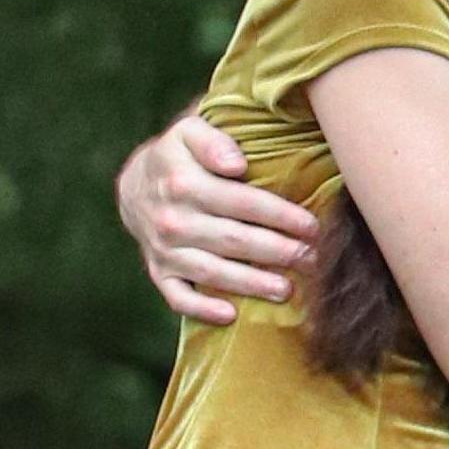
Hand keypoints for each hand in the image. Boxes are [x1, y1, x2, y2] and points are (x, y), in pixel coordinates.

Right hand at [118, 111, 326, 329]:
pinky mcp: (159, 272)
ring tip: (287, 289)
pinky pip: (178, 296)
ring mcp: (164, 249)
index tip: (312, 226)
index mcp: (184, 183)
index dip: (280, 216)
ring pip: (212, 271)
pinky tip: (231, 315)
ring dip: (251, 284)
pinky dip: (202, 309)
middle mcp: (173, 219)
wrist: (135, 187)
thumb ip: (214, 141)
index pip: (243, 203)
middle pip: (234, 240)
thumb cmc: (179, 157)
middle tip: (312, 260)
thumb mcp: (189, 132)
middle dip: (278, 252)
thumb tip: (237, 164)